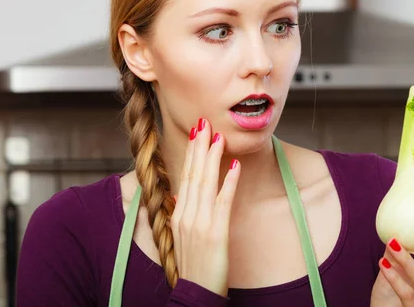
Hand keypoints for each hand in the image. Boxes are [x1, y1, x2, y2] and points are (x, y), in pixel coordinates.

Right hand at [170, 118, 240, 296]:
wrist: (194, 293)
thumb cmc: (192, 264)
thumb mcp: (180, 236)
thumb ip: (179, 213)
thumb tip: (178, 196)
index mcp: (178, 214)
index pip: (185, 176)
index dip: (191, 153)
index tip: (196, 132)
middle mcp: (186, 214)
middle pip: (193, 173)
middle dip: (200, 146)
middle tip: (205, 123)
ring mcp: (200, 222)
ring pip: (205, 183)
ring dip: (212, 158)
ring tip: (218, 136)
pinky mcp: (216, 232)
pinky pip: (223, 202)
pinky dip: (228, 182)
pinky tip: (235, 166)